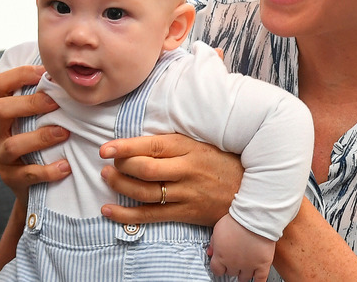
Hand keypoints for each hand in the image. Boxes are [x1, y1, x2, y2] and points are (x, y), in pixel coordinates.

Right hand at [0, 64, 70, 199]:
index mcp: (1, 113)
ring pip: (13, 144)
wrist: (32, 189)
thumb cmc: (39, 144)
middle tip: (56, 102)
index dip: (20, 74)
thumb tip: (69, 72)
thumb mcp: (35, 120)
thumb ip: (45, 99)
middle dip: (30, 104)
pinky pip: (27, 174)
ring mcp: (0, 157)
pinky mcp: (11, 180)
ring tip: (65, 133)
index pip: (0, 85)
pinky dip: (48, 170)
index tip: (45, 72)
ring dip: (41, 137)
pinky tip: (66, 166)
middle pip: (0, 109)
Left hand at [98, 133, 242, 225]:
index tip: (106, 149)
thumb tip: (139, 139)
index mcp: (188, 148)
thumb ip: (173, 142)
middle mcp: (186, 170)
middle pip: (144, 170)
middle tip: (107, 164)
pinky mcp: (185, 213)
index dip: (125, 147)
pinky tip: (108, 210)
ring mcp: (185, 194)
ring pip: (144, 192)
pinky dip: (126, 214)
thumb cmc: (222, 162)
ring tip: (106, 178)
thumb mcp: (201, 143)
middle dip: (120, 167)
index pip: (151, 146)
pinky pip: (150, 216)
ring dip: (119, 186)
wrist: (251, 191)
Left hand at [208, 214, 273, 281]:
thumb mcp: (217, 229)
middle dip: (232, 267)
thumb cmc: (236, 221)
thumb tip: (209, 252)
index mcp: (221, 256)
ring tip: (244, 267)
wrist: (254, 218)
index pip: (216, 270)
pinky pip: (260, 280)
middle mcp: (233, 264)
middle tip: (235, 260)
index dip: (218, 267)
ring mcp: (248, 266)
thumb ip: (213, 243)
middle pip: (230, 273)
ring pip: (244, 278)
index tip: (221, 265)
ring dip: (243, 274)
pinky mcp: (262, 265)